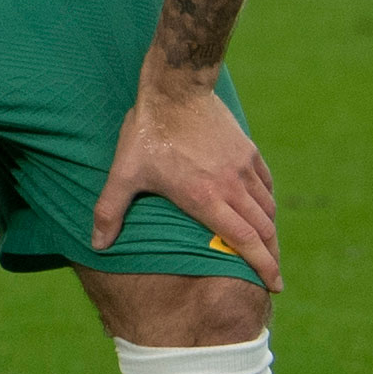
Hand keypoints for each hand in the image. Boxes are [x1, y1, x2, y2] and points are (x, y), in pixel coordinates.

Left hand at [96, 71, 283, 290]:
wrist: (176, 89)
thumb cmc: (148, 132)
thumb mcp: (123, 172)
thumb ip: (109, 210)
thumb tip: (96, 244)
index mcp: (206, 198)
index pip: (244, 241)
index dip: (262, 266)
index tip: (275, 285)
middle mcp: (232, 187)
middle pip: (264, 229)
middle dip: (271, 256)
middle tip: (272, 275)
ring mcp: (243, 168)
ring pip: (268, 208)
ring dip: (270, 230)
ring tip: (267, 246)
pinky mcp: (248, 151)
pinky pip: (266, 184)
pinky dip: (268, 203)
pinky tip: (263, 209)